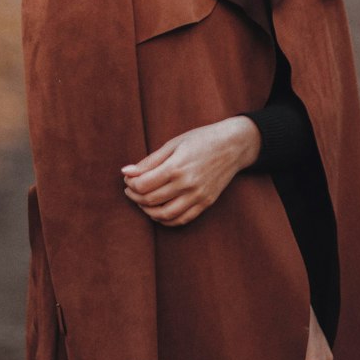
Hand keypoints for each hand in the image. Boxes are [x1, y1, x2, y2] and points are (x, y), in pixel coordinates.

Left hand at [121, 116, 260, 226]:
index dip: (131, 184)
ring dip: (148, 211)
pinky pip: (181, 220)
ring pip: (164, 215)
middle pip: (151, 200)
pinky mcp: (206, 203)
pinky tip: (158, 211)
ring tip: (142, 201)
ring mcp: (198, 196)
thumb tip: (126, 172)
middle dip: (135, 196)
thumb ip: (150, 161)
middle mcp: (187, 185)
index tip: (128, 178)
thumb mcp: (173, 143)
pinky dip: (166, 220)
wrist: (233, 145)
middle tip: (130, 189)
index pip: (144, 185)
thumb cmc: (201, 139)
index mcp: (176, 167)